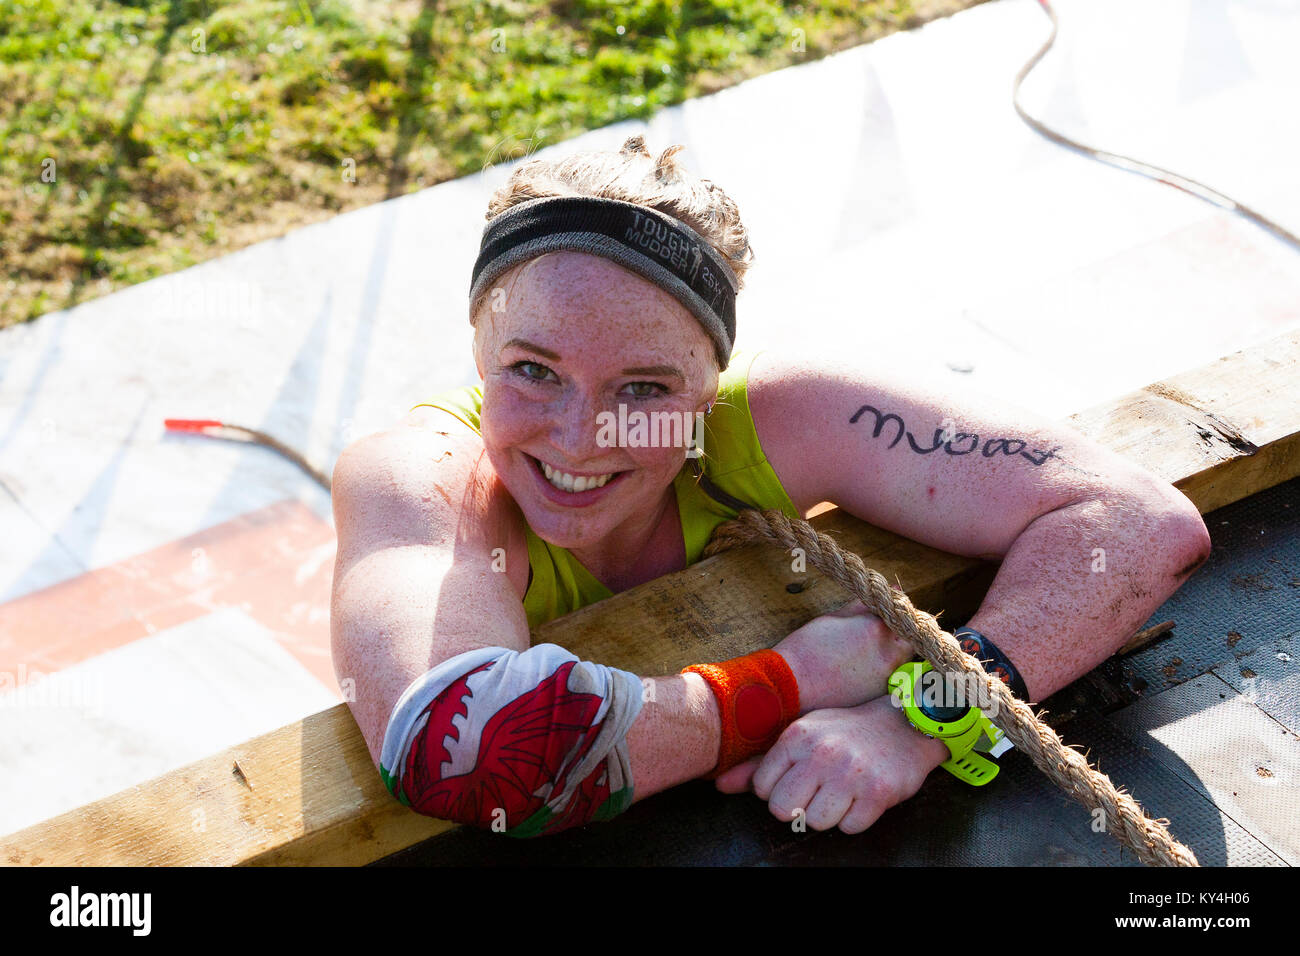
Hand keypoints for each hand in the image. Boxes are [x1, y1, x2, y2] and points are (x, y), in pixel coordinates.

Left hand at [715, 694, 950, 832]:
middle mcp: (821, 753)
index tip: (798, 780)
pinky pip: (850, 827)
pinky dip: (855, 817)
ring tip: (841, 791)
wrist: (903, 724)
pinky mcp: (877, 793)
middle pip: (784, 811)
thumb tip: (719, 786)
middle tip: (817, 792)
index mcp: (797, 736)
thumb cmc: (843, 733)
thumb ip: (759, 763)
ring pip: (816, 823)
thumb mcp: (801, 736)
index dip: (778, 791)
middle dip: (799, 808)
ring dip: (829, 813)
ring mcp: (850, 773)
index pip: (763, 789)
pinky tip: (861, 795)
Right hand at [774, 599, 914, 712]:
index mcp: (878, 629)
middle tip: (878, 634)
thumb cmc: (807, 648)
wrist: (792, 687)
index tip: (888, 612)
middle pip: (911, 640)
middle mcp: (890, 655)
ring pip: (904, 661)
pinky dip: (885, 673)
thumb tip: (889, 590)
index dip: (898, 611)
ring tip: (867, 653)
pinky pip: (893, 680)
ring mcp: (888, 679)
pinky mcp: (880, 698)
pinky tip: (862, 672)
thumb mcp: (834, 619)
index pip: (905, 613)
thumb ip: (865, 606)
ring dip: (895, 654)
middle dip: (901, 633)